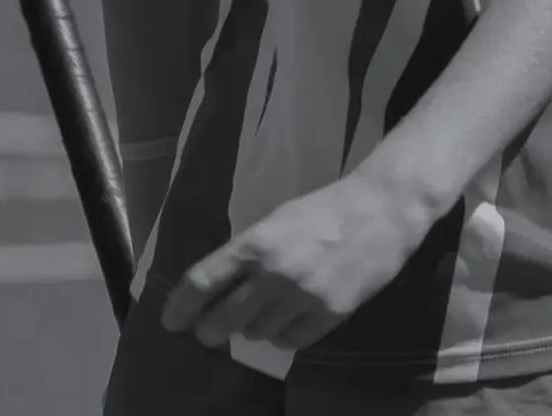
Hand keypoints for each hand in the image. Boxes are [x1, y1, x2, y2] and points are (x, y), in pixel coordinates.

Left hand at [160, 171, 439, 353]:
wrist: (380, 211)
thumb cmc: (324, 210)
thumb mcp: (276, 221)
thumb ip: (249, 255)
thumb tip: (222, 290)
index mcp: (256, 242)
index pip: (203, 281)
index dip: (181, 305)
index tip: (170, 321)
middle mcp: (274, 272)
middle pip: (224, 318)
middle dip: (209, 329)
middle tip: (207, 332)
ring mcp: (303, 296)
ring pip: (258, 332)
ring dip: (253, 328)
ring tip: (264, 311)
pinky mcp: (330, 314)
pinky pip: (290, 341)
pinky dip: (283, 336)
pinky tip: (288, 321)